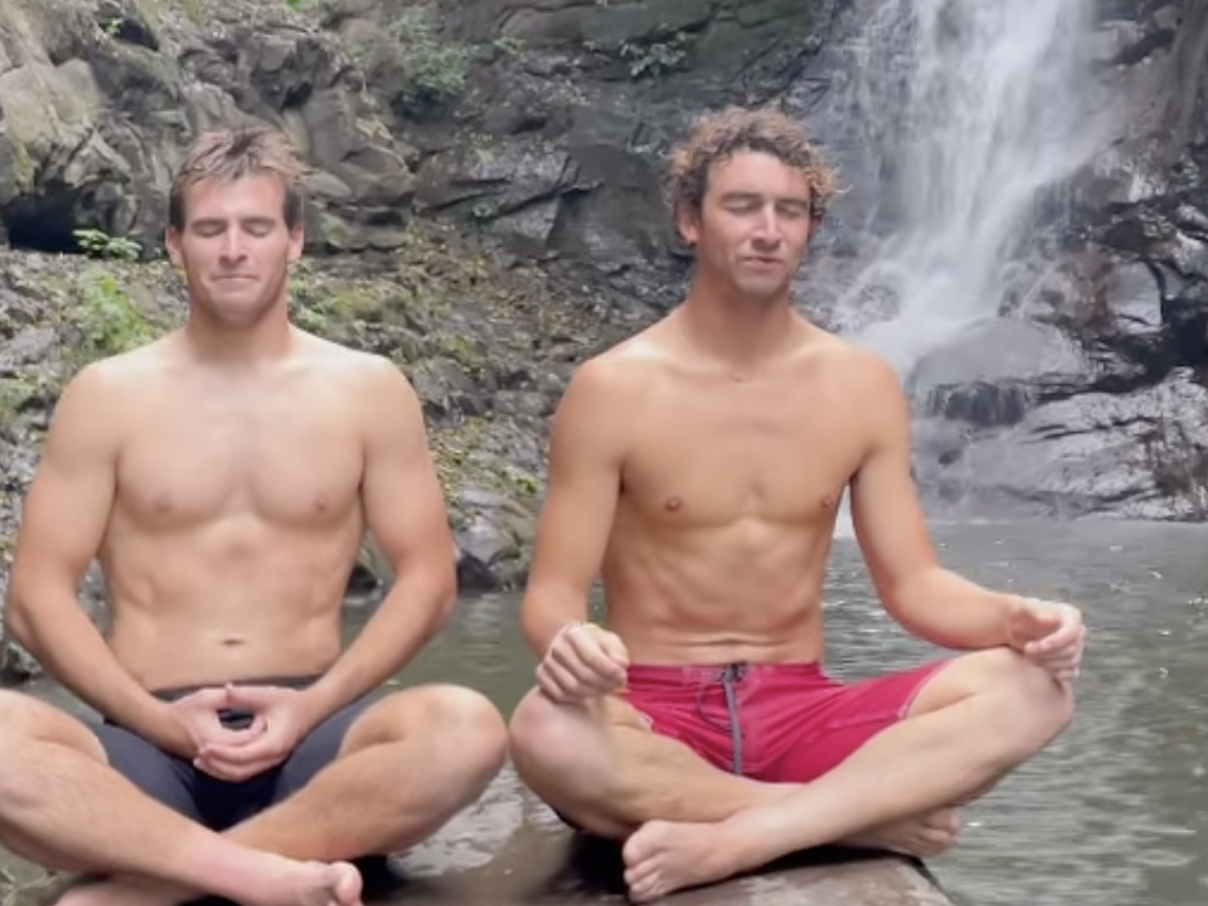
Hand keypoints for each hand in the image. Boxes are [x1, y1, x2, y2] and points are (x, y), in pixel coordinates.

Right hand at [164, 685, 268, 759]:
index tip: (265, 716)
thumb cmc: (182, 710)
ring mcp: (208, 761)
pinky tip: (245, 746)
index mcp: (215, 739)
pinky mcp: (204, 761)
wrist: (157, 724)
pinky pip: (226, 764)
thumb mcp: (207, 698)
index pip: (245, 740)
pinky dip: (237, 758)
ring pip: (234, 765)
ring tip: (260, 737)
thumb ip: (229, 697)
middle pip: (243, 754)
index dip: (258, 729)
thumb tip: (249, 696)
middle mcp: (213, 754)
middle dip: (256, 741)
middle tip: (267, 726)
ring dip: (248, 754)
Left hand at [190, 684, 318, 781]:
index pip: (242, 755)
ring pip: (241, 775)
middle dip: (217, 765)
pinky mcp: (267, 761)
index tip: (203, 746)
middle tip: (198, 756)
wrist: (313, 710)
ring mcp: (271, 761)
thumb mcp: (269, 695)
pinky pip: (245, 771)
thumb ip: (246, 695)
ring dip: (220, 770)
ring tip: (201, 761)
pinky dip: (228, 768)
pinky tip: (215, 760)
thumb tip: (226, 689)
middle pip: (239, 771)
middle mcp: (272, 757)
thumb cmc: (292, 702)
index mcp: (273, 743)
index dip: (221, 753)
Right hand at [537, 621, 629, 703]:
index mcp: (574, 633)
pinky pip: (560, 694)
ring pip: (572, 687)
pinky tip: (588, 693)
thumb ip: (617, 651)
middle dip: (604, 684)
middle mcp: (557, 647)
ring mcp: (547, 662)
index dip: (609, 670)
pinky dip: (576, 698)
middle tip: (617, 687)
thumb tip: (622, 665)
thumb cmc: (592, 643)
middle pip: (583, 674)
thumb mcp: (608, 640)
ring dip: (593, 693)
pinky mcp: (541, 676)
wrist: (566, 642)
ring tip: (606, 690)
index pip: (592, 656)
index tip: (623, 677)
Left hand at [1007, 597, 1085, 682]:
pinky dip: (1056, 673)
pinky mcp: (1070, 662)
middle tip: (1026, 651)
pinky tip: (1041, 668)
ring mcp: (1075, 648)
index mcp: (1070, 615)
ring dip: (1049, 663)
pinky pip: (1071, 672)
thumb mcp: (1020, 608)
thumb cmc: (1017, 615)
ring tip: (1029, 657)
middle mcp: (1077, 632)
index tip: (1031, 648)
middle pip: (1072, 649)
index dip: (1054, 642)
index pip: (1071, 632)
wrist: (1013, 627)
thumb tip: (1052, 618)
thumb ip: (1032, 609)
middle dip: (1047, 653)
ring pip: (1071, 662)